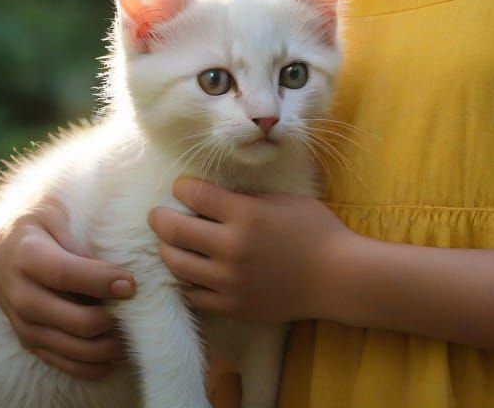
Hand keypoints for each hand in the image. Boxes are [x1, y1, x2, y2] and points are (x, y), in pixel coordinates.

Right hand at [0, 195, 135, 379]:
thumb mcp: (56, 213)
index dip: (100, 281)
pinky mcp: (29, 343)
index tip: (131, 283)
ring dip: (105, 346)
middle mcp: (19, 295)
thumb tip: (111, 266)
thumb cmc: (40, 226)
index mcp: (25, 255)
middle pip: (71, 319)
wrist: (3, 252)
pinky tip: (115, 356)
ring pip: (69, 347)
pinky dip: (91, 366)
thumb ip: (80, 235)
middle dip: (109, 318)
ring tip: (133, 333)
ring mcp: (22, 324)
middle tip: (137, 308)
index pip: (65, 274)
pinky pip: (61, 363)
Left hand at [148, 178, 352, 324]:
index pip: (195, 195)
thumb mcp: (282, 200)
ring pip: (176, 264)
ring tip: (171, 242)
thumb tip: (213, 194)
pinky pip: (193, 294)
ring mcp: (229, 281)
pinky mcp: (231, 306)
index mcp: (246, 215)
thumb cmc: (315, 229)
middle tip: (157, 214)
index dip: (182, 187)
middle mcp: (232, 248)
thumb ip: (246, 197)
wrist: (336, 276)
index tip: (181, 186)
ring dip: (167, 249)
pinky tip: (189, 270)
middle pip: (174, 231)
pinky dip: (185, 280)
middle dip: (160, 217)